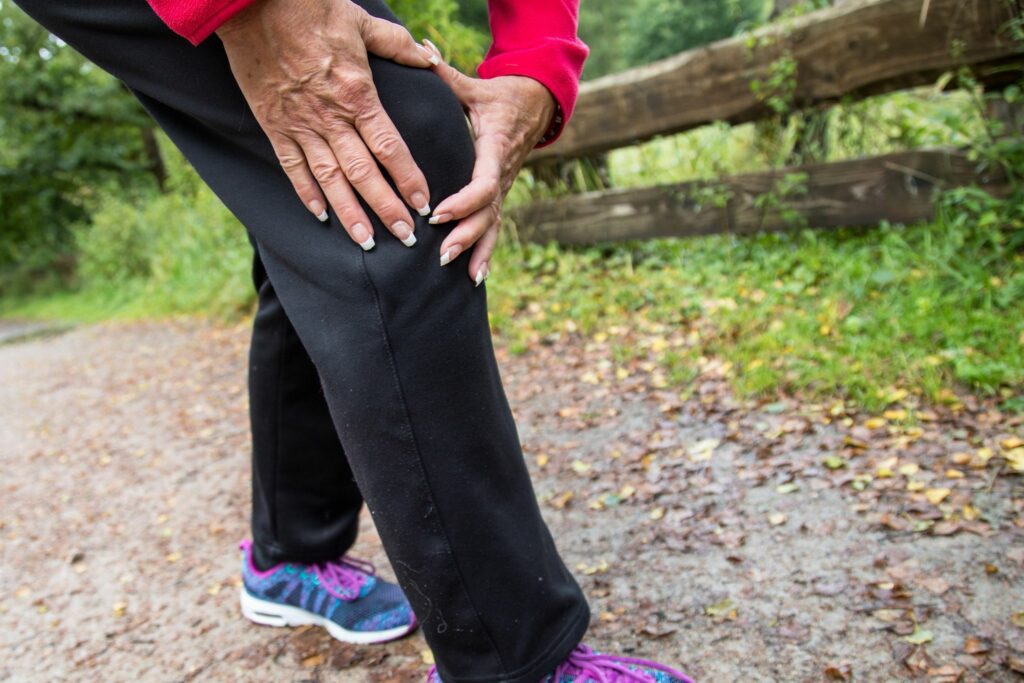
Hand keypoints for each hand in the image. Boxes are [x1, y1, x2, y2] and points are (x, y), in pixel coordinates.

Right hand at [217, 0, 439, 249]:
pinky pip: (292, 167)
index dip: (408, 178)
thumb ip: (397, 45)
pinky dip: (306, 193)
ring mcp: (300, 125)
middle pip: (364, 173)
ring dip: (349, 213)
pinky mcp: (273, 124)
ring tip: (366, 241)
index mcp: (358, 94)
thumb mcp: (361, 22)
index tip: (423, 204)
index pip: (390, 147)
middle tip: (405, 238)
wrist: (250, 4)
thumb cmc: (309, 8)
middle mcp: (331, 117)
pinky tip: (321, 216)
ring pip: (329, 179)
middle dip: (386, 208)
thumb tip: (429, 59)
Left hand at [423, 42, 556, 284]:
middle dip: (466, 236)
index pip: (482, 183)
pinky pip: (494, 227)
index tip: (438, 214)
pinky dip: (486, 253)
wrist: (537, 105)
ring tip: (466, 277)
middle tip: (442, 254)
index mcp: (495, 150)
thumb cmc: (501, 95)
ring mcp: (504, 189)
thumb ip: (445, 74)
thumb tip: (420, 49)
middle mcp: (502, 175)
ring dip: (479, 251)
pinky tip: (475, 279)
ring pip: (494, 226)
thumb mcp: (475, 86)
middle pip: (487, 213)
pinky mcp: (501, 196)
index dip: (463, 202)